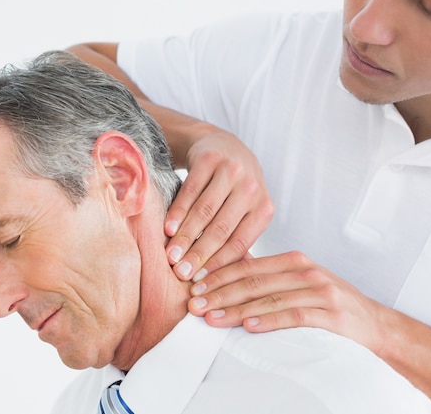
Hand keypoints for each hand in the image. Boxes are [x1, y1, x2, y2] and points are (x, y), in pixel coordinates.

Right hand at [165, 130, 272, 280]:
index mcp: (263, 208)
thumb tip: (226, 284)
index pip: (239, 243)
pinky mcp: (210, 160)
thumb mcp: (243, 211)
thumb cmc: (232, 190)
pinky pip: (191, 191)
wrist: (222, 145)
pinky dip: (178, 211)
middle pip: (221, 229)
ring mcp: (232, 171)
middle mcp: (251, 188)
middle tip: (181, 274)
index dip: (219, 265)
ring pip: (204, 211)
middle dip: (199, 255)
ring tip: (171, 256)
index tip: (199, 283)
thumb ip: (236, 239)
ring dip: (185, 236)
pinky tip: (167, 228)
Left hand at [187, 251, 386, 353]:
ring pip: (268, 298)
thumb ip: (266, 276)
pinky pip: (294, 314)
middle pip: (253, 281)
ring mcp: (319, 291)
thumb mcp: (297, 281)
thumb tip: (225, 271)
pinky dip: (269, 320)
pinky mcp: (330, 313)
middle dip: (219, 292)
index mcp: (292, 260)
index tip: (194, 285)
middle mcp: (304, 271)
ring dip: (236, 309)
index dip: (218, 275)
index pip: (247, 265)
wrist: (373, 323)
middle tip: (194, 303)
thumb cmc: (327, 301)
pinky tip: (248, 325)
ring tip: (212, 316)